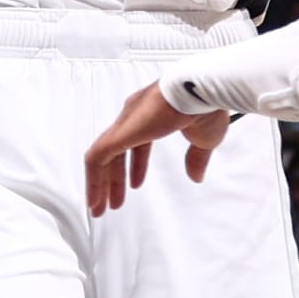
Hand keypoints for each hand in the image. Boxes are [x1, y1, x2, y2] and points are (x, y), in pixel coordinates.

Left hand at [85, 81, 229, 216]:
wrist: (200, 89)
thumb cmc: (205, 104)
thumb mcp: (204, 139)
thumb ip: (196, 157)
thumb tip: (195, 175)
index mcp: (152, 114)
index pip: (137, 142)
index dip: (135, 166)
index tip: (135, 184)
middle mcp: (134, 116)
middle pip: (116, 152)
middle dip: (113, 179)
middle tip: (112, 202)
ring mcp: (125, 123)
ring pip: (101, 156)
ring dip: (99, 184)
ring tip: (100, 207)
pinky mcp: (120, 132)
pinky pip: (97, 158)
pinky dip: (93, 179)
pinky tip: (95, 197)